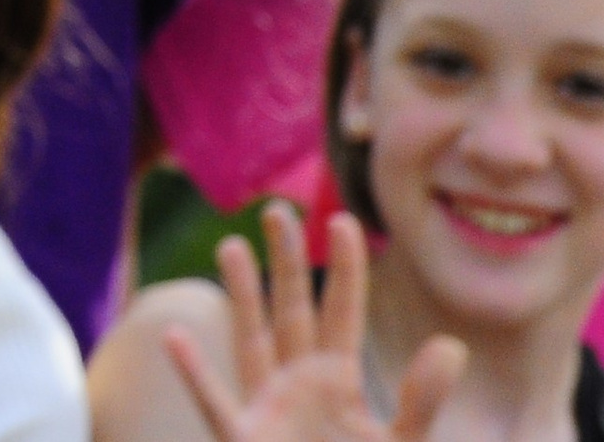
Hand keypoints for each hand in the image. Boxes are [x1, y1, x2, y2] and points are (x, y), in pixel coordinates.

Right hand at [165, 204, 463, 441]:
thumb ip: (422, 401)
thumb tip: (451, 346)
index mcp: (339, 383)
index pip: (343, 313)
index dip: (346, 269)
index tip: (345, 221)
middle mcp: (299, 384)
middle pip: (293, 312)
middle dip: (287, 261)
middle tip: (279, 208)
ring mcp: (267, 410)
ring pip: (252, 341)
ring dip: (242, 295)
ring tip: (233, 245)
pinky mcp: (244, 439)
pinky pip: (215, 404)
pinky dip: (194, 372)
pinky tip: (175, 336)